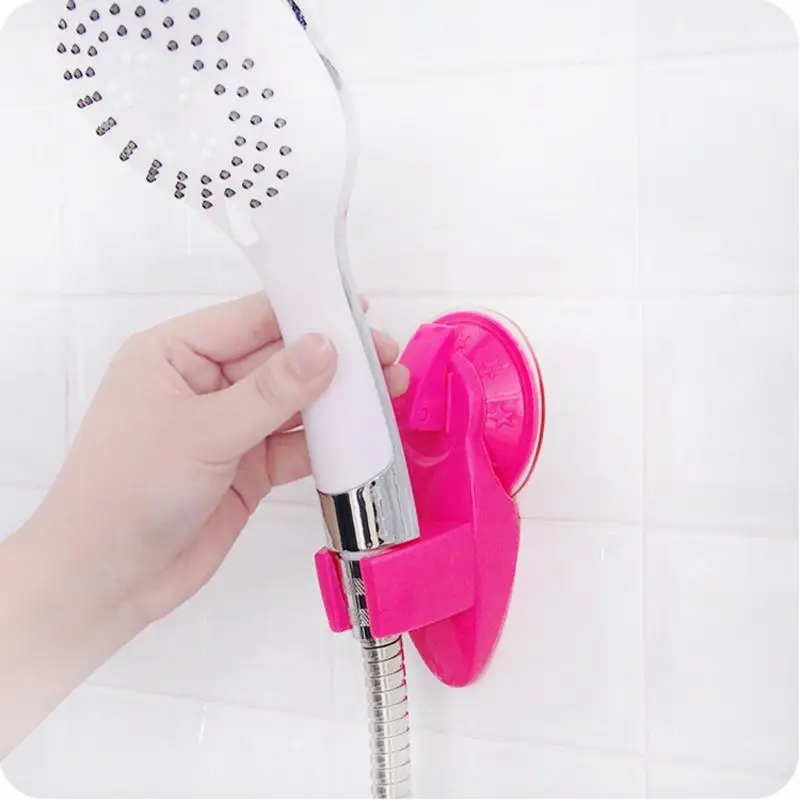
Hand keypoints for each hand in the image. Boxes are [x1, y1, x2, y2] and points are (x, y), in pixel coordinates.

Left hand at [36, 293, 407, 625]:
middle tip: (386, 357)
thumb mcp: (203, 432)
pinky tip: (362, 437)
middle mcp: (204, 384)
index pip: (251, 319)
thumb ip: (271, 392)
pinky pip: (295, 447)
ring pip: (293, 404)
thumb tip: (325, 347)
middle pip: (280, 360)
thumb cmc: (127, 491)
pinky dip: (327, 444)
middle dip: (332, 360)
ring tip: (389, 391)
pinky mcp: (247, 470)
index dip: (305, 312)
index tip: (357, 310)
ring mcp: (228, 429)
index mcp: (176, 354)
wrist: (105, 580)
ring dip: (337, 402)